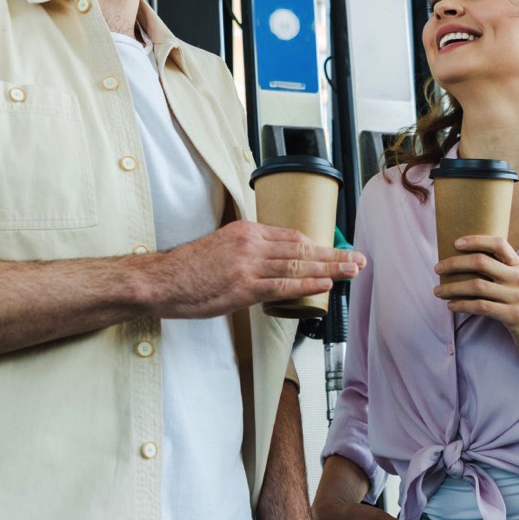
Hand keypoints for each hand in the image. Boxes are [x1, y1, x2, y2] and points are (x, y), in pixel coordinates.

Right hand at [151, 221, 365, 318]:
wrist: (161, 280)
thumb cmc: (186, 269)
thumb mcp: (219, 248)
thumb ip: (245, 252)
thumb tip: (266, 264)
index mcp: (246, 231)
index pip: (291, 236)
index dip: (317, 245)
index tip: (333, 250)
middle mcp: (251, 244)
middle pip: (301, 248)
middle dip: (333, 254)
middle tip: (357, 259)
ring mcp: (248, 265)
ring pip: (298, 266)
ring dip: (330, 268)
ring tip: (352, 271)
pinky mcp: (243, 287)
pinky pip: (284, 285)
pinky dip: (308, 284)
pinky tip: (326, 284)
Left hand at [433, 235, 518, 376]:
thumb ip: (501, 273)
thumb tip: (466, 265)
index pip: (498, 244)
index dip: (476, 240)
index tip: (456, 243)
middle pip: (481, 262)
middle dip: (454, 263)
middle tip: (437, 268)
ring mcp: (518, 297)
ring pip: (476, 285)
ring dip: (451, 288)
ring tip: (437, 291)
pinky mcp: (514, 316)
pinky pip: (480, 306)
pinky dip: (461, 305)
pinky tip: (451, 306)